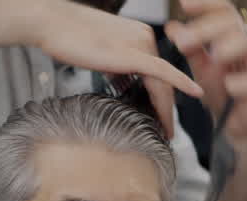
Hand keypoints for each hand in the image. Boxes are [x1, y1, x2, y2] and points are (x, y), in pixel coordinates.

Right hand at [33, 1, 203, 137]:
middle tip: (168, 132)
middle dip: (166, 108)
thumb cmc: (69, 38)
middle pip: (163, 80)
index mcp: (139, 36)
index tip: (161, 119)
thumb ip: (117, 67)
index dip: (162, 98)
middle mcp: (145, 37)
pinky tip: (195, 93)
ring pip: (163, 82)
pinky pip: (163, 72)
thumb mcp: (102, 56)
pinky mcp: (134, 53)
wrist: (51, 23)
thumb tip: (123, 82)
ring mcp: (141, 43)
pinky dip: (181, 83)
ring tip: (167, 131)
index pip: (158, 73)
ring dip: (167, 109)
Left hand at [166, 0, 246, 149]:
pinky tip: (230, 85)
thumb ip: (189, 48)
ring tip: (215, 55)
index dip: (205, 5)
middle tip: (185, 41)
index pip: (224, 11)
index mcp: (236, 34)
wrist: (233, 124)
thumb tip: (172, 27)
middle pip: (234, 25)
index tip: (184, 5)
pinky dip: (242, 83)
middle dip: (208, 30)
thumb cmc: (220, 91)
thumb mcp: (201, 68)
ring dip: (230, 47)